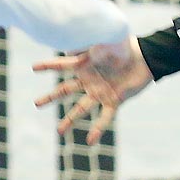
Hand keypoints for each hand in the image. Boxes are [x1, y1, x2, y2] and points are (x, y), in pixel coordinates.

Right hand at [32, 35, 152, 142]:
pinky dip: (97, 129)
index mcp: (84, 64)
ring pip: (80, 108)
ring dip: (69, 120)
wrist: (145, 58)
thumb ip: (89, 40)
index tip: (34, 68)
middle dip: (51, 98)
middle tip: (36, 104)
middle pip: (65, 91)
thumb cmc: (125, 45)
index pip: (62, 65)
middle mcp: (89, 80)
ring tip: (59, 132)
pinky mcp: (114, 101)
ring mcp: (100, 92)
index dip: (48, 66)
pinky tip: (90, 141)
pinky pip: (104, 118)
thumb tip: (73, 39)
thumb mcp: (106, 39)